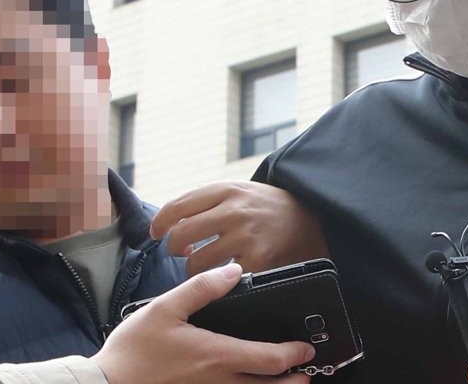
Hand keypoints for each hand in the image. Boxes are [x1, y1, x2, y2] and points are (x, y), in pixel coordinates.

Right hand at [92, 263, 313, 383]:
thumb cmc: (133, 350)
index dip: (293, 355)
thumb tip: (233, 271)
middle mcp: (217, 383)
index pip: (268, 359)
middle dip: (292, 381)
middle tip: (307, 373)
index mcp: (216, 356)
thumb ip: (202, 288)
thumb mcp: (166, 308)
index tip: (307, 349)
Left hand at [151, 181, 328, 275]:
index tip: (156, 233)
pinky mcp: (257, 259)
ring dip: (192, 267)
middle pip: (181, 234)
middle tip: (179, 252)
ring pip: (196, 261)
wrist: (310, 218)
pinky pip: (220, 277)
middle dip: (173, 248)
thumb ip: (206, 201)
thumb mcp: (239, 190)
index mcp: (226, 189)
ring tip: (202, 264)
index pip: (178, 206)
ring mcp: (246, 236)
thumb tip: (168, 224)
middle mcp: (234, 210)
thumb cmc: (265, 206)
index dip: (160, 223)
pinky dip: (216, 278)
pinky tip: (222, 273)